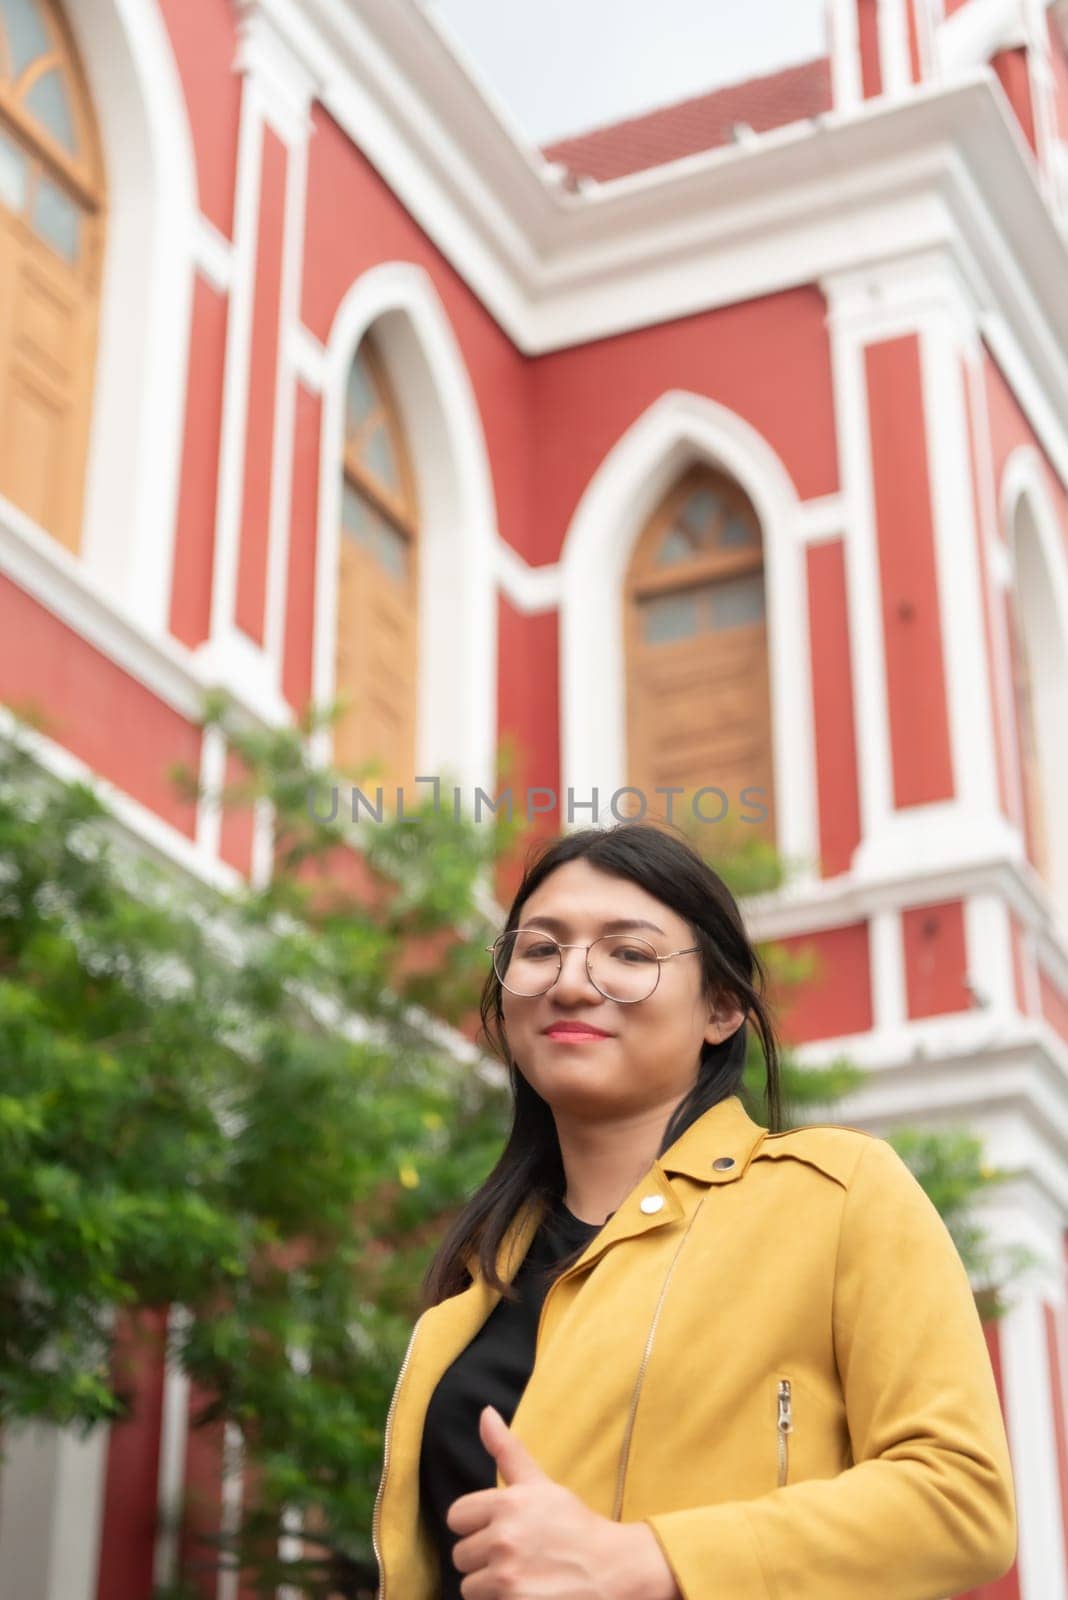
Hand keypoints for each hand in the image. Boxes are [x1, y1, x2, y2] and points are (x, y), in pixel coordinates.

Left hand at [445, 1404, 680, 1597]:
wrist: (613, 1571)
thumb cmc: (574, 1526)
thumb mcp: (541, 1485)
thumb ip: (507, 1451)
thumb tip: (484, 1413)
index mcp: (507, 1503)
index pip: (456, 1517)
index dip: (476, 1525)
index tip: (501, 1529)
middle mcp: (504, 1539)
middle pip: (461, 1555)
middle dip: (484, 1558)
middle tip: (517, 1556)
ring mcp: (508, 1578)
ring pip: (470, 1587)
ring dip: (492, 1587)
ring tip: (523, 1577)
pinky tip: (526, 1594)